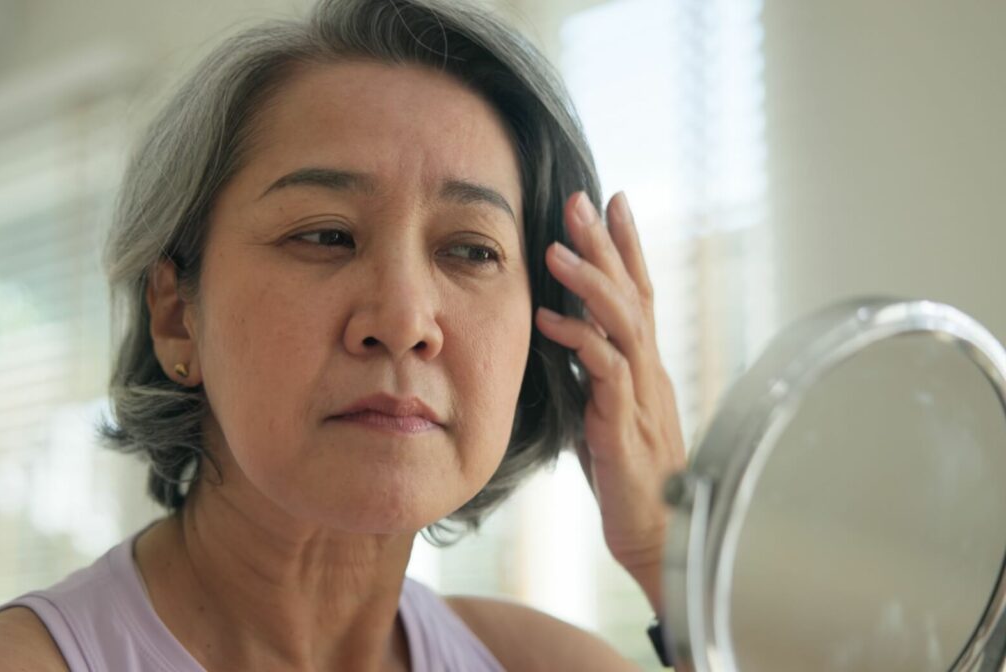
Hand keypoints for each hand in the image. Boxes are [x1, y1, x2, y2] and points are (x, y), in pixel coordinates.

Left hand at [534, 190, 686, 614]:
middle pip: (634, 292)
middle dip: (608, 243)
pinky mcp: (626, 424)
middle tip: (583, 198)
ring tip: (555, 246)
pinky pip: (605, 371)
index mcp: (645, 366)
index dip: (627, 246)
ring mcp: (642, 395)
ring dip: (590, 281)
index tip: (612, 201)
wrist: (660, 535)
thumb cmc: (630, 476)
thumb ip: (595, 374)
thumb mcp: (608, 412)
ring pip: (624, 322)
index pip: (641, 292)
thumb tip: (568, 338)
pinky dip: (578, 339)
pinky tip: (549, 319)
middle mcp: (650, 370)